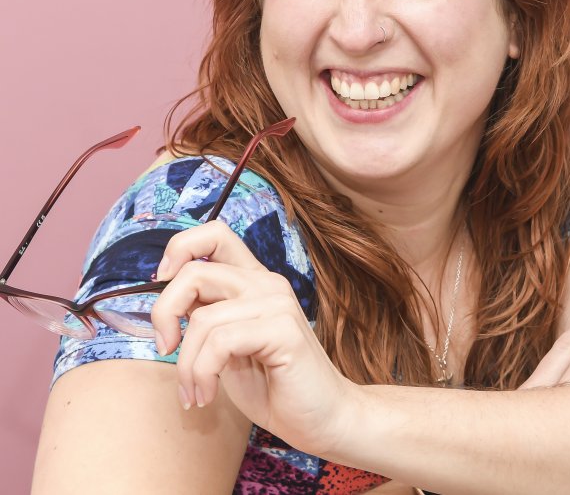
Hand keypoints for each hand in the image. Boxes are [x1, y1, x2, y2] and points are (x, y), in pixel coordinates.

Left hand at [151, 221, 353, 457]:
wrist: (323, 418)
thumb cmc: (274, 385)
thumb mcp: (228, 348)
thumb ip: (207, 318)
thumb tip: (167, 308)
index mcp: (254, 280)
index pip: (214, 234)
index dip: (179, 250)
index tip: (163, 287)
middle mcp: (266, 283)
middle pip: (195, 271)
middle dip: (163, 313)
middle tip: (166, 348)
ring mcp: (277, 304)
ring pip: (203, 318)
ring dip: (185, 365)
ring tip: (195, 392)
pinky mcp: (283, 330)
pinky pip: (221, 342)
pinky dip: (202, 374)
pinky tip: (207, 395)